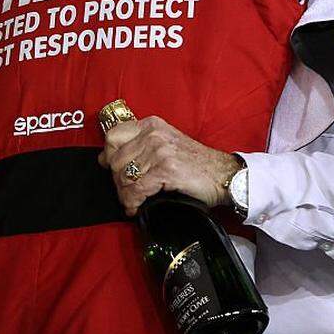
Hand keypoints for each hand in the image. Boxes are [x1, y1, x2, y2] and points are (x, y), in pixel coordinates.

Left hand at [98, 115, 240, 215]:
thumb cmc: (196, 163)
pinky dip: (133, 202)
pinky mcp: (166, 169)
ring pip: (124, 177)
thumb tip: (109, 158)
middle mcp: (154, 134)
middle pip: (115, 160)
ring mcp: (160, 151)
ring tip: (133, 200)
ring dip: (126, 194)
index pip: (113, 136)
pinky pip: (136, 189)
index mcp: (152, 125)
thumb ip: (141, 145)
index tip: (112, 169)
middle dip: (118, 180)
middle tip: (128, 190)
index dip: (109, 155)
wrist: (223, 174)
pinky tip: (137, 207)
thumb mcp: (167, 143)